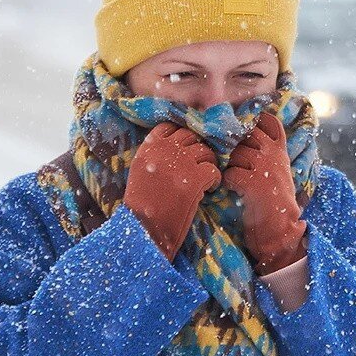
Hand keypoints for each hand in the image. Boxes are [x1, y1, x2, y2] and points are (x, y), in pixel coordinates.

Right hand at [123, 121, 220, 260]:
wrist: (142, 229)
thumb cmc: (141, 206)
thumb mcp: (140, 172)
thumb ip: (156, 155)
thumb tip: (178, 146)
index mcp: (149, 147)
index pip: (171, 126)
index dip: (183, 137)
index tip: (187, 150)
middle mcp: (164, 150)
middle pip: (191, 136)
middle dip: (199, 150)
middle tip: (200, 165)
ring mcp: (180, 163)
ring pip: (206, 151)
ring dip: (209, 164)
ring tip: (205, 180)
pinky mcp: (194, 179)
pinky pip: (214, 170)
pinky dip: (215, 180)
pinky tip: (209, 190)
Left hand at [223, 113, 306, 274]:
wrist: (281, 230)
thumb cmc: (273, 201)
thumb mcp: (276, 170)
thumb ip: (264, 152)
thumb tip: (239, 136)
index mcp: (280, 150)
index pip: (268, 121)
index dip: (253, 121)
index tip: (243, 130)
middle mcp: (273, 154)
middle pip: (245, 134)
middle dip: (234, 146)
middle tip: (233, 162)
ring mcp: (265, 167)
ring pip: (235, 154)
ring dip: (228, 166)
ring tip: (234, 181)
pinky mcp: (255, 183)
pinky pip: (230, 173)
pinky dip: (226, 183)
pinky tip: (231, 191)